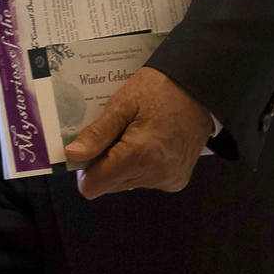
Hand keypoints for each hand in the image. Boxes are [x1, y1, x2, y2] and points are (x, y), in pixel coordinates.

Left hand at [64, 65, 213, 198]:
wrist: (201, 87)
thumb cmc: (161, 88)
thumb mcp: (124, 102)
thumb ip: (98, 133)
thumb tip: (72, 155)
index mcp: (139, 156)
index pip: (93, 185)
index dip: (86, 167)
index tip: (93, 144)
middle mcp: (155, 175)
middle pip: (109, 184)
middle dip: (106, 162)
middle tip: (118, 132)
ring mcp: (168, 180)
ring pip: (126, 183)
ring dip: (124, 163)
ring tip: (137, 133)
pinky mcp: (177, 180)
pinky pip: (145, 180)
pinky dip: (142, 165)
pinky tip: (152, 142)